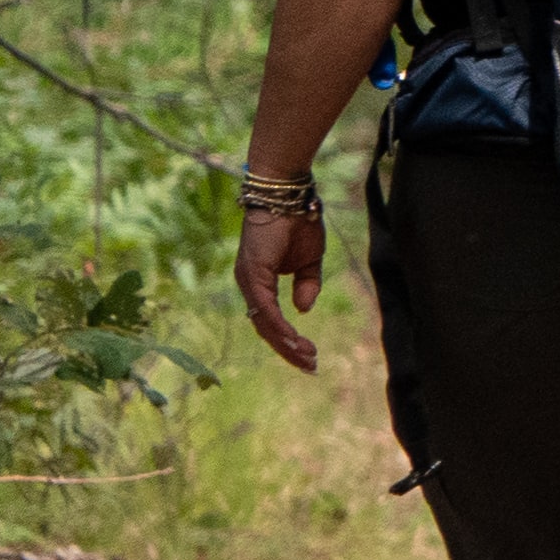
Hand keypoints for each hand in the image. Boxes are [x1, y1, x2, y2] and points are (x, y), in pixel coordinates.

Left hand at [237, 206, 328, 370]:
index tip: (309, 355)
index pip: (270, 320)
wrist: (289, 194)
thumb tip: (302, 308)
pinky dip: (279, 327)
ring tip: (307, 358)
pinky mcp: (252, 274)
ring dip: (285, 344)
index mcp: (259, 282)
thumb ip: (306, 284)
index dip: (288, 340)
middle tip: (311, 365)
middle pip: (265, 328)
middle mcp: (249, 284)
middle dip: (288, 349)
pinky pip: (265, 308)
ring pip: (264, 323)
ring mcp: (248, 280)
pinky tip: (294, 340)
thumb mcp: (310, 261)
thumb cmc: (298, 221)